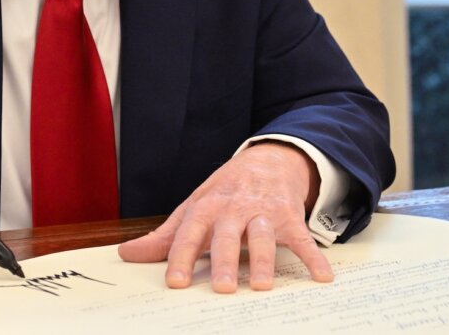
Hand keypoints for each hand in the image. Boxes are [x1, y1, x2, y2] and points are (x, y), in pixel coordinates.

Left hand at [117, 141, 331, 292]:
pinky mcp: (290, 217)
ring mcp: (264, 212)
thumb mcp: (192, 209)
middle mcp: (234, 209)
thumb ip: (163, 237)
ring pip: (263, 235)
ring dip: (264, 259)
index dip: (180, 256)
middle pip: (227, 235)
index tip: (174, 282)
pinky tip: (321, 277)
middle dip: (225, 261)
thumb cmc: (223, 194)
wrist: (266, 161)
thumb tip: (127, 254)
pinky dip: (313, 258)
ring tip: (262, 285)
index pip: (189, 233)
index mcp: (206, 208)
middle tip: (222, 287)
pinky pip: (303, 239)